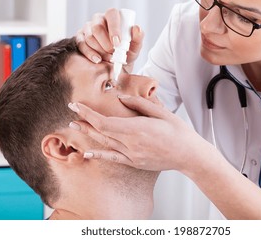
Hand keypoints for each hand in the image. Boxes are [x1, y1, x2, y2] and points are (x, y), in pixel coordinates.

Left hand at [68, 96, 210, 171]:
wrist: (188, 154)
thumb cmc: (178, 131)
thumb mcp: (161, 112)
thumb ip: (139, 104)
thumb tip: (120, 98)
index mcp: (137, 128)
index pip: (104, 121)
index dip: (87, 113)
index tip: (77, 105)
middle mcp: (131, 143)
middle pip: (101, 131)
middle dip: (84, 120)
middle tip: (72, 112)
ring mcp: (132, 155)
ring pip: (104, 143)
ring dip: (88, 134)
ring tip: (75, 126)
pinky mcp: (134, 162)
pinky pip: (113, 158)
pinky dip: (99, 155)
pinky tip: (87, 154)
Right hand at [76, 8, 143, 73]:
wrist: (116, 66)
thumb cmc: (126, 53)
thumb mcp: (135, 48)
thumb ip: (138, 38)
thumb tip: (136, 27)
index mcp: (113, 17)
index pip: (112, 14)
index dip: (114, 28)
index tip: (118, 43)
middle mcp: (99, 19)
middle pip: (97, 26)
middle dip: (105, 43)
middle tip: (112, 53)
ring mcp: (87, 28)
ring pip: (89, 37)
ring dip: (99, 50)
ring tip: (108, 58)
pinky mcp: (80, 38)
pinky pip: (81, 44)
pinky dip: (90, 54)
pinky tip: (98, 60)